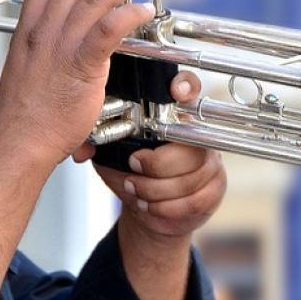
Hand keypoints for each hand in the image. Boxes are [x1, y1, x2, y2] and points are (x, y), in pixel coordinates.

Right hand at [0, 0, 156, 169]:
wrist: (20, 140)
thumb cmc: (25, 117)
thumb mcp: (25, 71)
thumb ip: (42, 54)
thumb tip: (59, 51)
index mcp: (27, 30)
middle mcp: (43, 31)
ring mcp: (61, 46)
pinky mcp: (81, 64)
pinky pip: (109, 27)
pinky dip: (130, 13)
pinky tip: (144, 11)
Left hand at [88, 71, 227, 239]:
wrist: (148, 211)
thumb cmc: (131, 175)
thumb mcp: (111, 155)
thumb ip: (104, 142)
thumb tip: (84, 141)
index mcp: (173, 117)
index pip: (188, 90)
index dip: (185, 88)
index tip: (176, 91)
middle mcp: (197, 134)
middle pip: (187, 146)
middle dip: (154, 165)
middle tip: (133, 169)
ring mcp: (210, 160)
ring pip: (189, 177)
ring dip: (155, 191)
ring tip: (136, 191)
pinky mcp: (216, 187)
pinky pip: (194, 200)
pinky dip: (167, 208)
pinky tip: (152, 206)